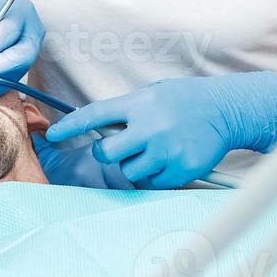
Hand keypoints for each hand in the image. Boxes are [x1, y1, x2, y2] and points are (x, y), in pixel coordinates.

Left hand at [44, 72, 276, 189]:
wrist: (225, 110)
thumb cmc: (184, 100)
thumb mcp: (152, 94)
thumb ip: (127, 111)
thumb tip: (97, 126)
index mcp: (138, 104)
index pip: (95, 115)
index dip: (70, 125)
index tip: (51, 134)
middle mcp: (150, 127)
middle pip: (107, 153)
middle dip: (108, 154)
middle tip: (120, 149)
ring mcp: (165, 150)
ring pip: (130, 172)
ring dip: (135, 166)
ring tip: (153, 151)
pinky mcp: (180, 169)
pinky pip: (152, 183)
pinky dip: (155, 176)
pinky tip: (168, 160)